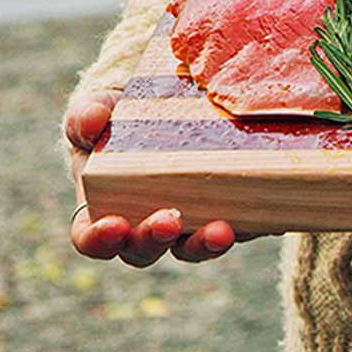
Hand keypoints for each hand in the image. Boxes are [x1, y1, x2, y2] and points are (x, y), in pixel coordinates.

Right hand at [67, 91, 244, 265]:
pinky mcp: (232, 214)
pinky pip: (242, 228)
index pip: (91, 238)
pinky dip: (250, 224)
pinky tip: (265, 211)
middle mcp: (147, 224)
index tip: (113, 226)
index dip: (98, 240)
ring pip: (195, 248)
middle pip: (145, 250)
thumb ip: (87, 115)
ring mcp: (191, 223)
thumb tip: (93, 120)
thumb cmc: (124, 114)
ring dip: (205, 243)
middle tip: (169, 220)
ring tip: (220, 229)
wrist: (176, 101)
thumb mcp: (101, 109)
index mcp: (104, 207)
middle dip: (155, 239)